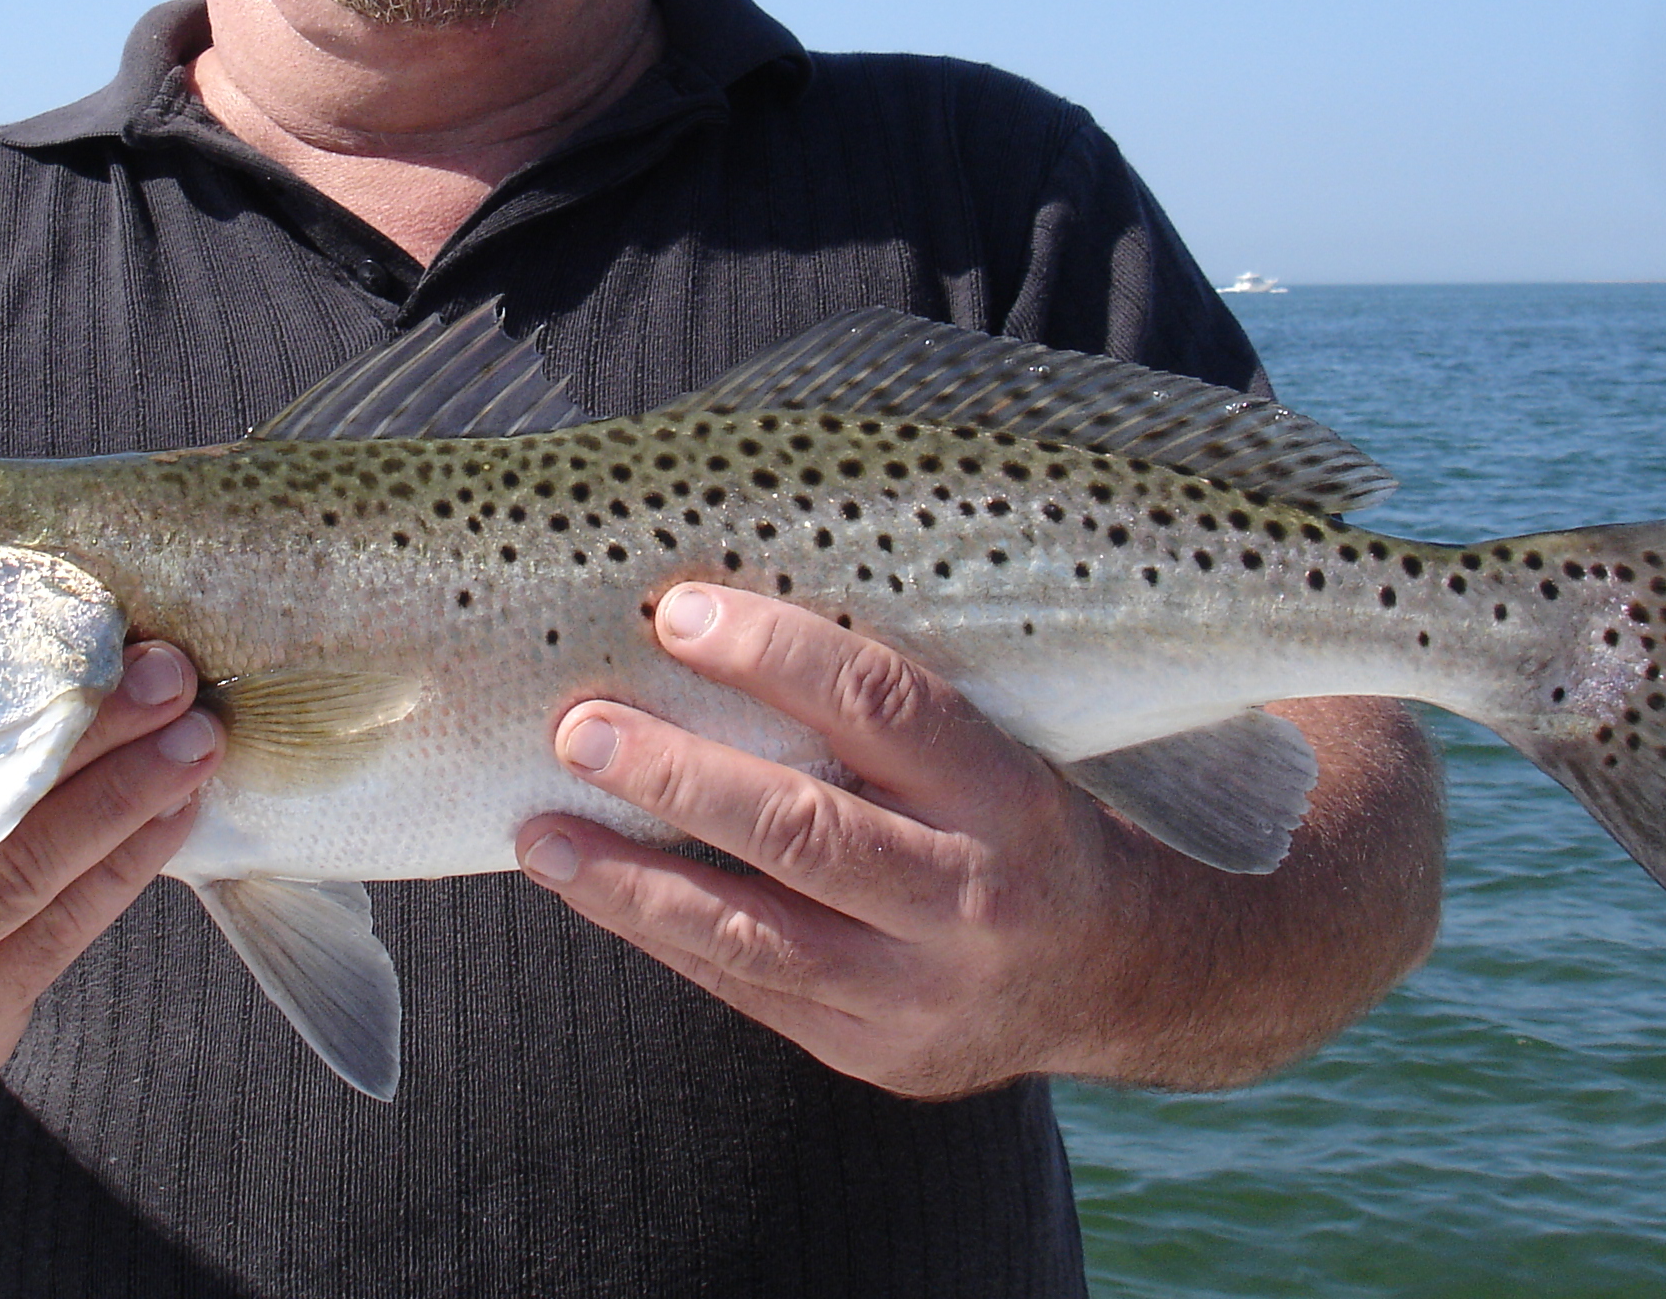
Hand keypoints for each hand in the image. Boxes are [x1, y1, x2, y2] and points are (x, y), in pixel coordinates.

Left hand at [513, 584, 1140, 1096]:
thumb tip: (709, 627)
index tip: (677, 612)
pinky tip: (590, 887)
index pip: (882, 707)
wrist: (1123, 978)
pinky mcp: (873, 1052)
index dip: (775, 655)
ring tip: (541, 832)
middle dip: (677, 777)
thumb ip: (883, 712)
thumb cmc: (1024, 825)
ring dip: (631, 879)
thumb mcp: (996, 748)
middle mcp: (968, 896)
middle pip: (804, 831)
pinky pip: (746, 988)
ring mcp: (919, 991)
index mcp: (1004, 794)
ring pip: (753, 933)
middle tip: (578, 729)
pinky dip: (660, 932)